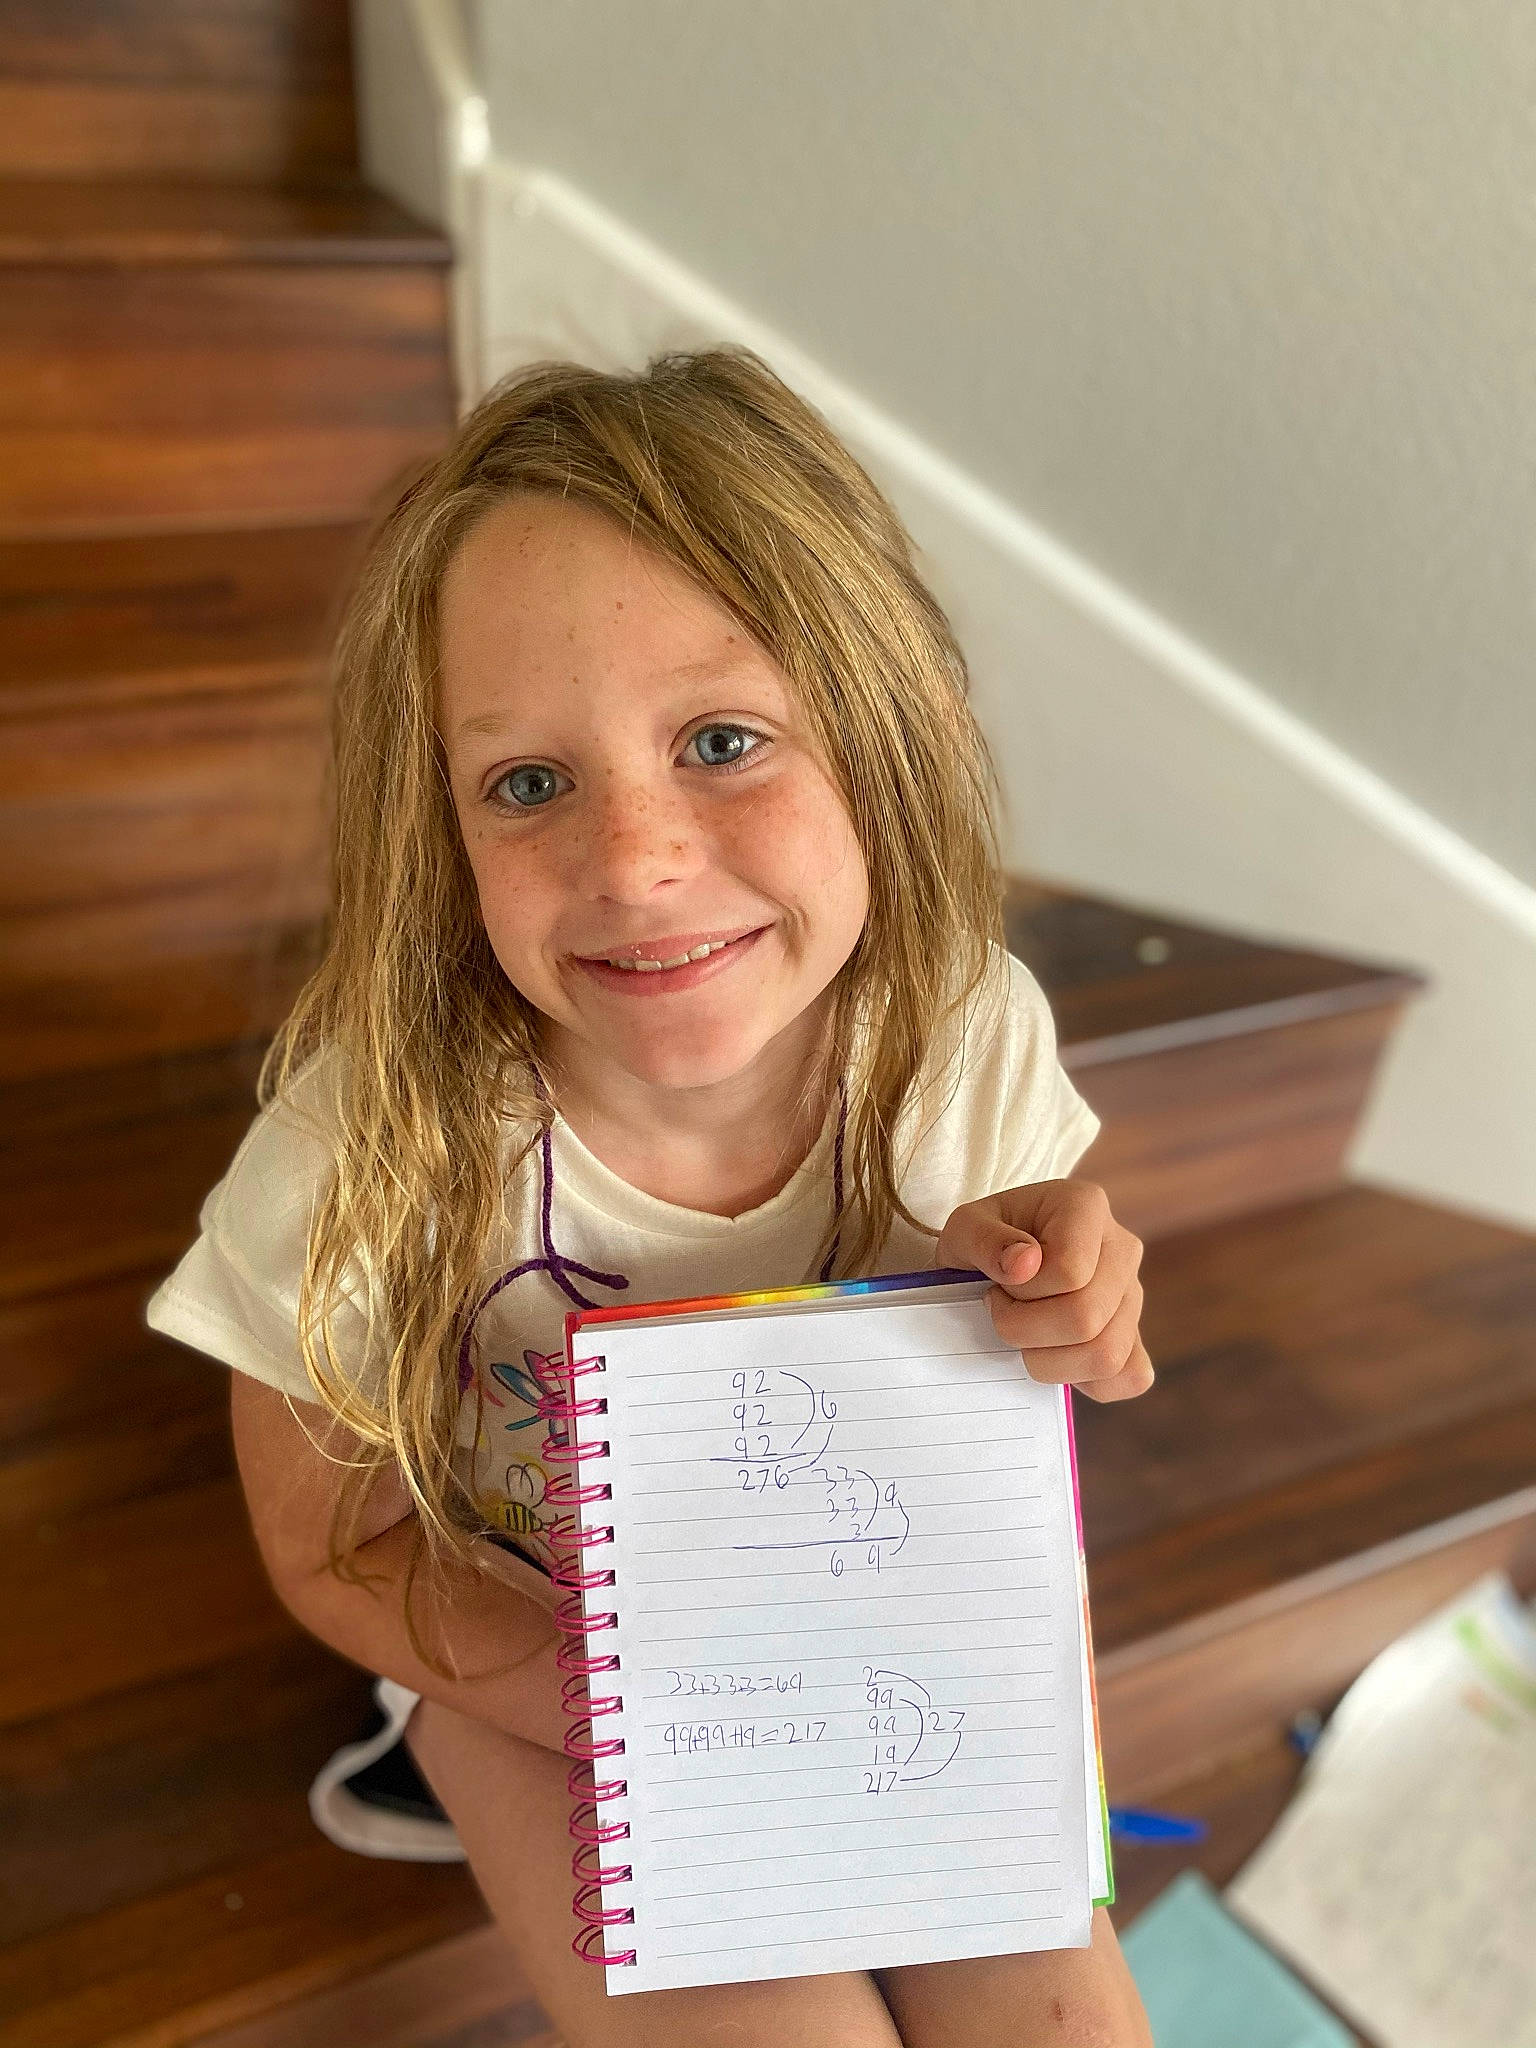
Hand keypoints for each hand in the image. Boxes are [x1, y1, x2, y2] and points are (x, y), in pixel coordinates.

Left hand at [937, 1181, 1151, 1403]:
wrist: (997, 1258)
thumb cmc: (983, 1240)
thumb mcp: (964, 1228)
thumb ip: (985, 1240)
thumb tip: (1025, 1263)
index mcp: (1085, 1206)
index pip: (1069, 1271)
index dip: (1022, 1291)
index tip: (997, 1282)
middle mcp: (1122, 1247)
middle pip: (1087, 1318)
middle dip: (1026, 1329)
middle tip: (1002, 1311)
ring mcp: (1133, 1294)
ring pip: (1107, 1356)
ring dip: (1048, 1361)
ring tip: (1025, 1334)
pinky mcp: (1133, 1334)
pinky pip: (1130, 1377)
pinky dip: (1086, 1381)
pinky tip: (1055, 1356)